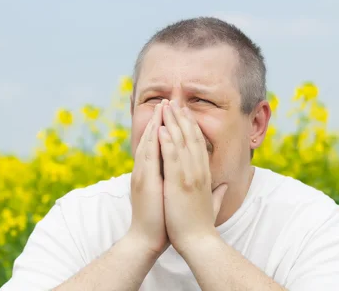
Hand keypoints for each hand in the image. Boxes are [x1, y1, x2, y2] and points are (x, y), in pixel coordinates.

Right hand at [127, 99, 169, 256]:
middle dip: (161, 117)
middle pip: (152, 137)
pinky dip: (152, 141)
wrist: (147, 239)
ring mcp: (143, 174)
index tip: (176, 111)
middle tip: (169, 98)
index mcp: (153, 172)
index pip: (159, 143)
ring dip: (156, 122)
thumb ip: (180, 184)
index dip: (167, 126)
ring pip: (149, 142)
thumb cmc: (163, 220)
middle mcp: (146, 169)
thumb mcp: (172, 196)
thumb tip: (195, 177)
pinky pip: (148, 157)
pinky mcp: (143, 182)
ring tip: (163, 105)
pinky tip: (158, 128)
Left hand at [158, 99, 228, 253]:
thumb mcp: (213, 204)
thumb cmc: (202, 226)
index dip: (192, 126)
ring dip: (173, 123)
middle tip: (175, 101)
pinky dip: (166, 141)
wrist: (199, 242)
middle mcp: (199, 171)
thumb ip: (219, 192)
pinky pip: (172, 157)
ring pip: (182, 142)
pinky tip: (161, 128)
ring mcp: (190, 176)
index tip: (185, 112)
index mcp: (205, 174)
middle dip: (182, 117)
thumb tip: (226, 185)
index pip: (200, 144)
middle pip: (191, 137)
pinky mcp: (179, 183)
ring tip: (166, 107)